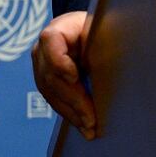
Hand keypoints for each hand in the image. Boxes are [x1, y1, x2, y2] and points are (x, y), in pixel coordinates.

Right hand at [31, 11, 95, 139]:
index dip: (60, 61)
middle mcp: (42, 50)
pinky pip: (55, 100)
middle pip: (52, 76)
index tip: (74, 76)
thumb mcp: (101, 30)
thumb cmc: (98, 29)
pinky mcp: (46, 83)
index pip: (51, 41)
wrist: (87, 33)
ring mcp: (41, 68)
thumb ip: (101, 41)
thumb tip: (114, 58)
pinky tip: (83, 125)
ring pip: (52, 94)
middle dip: (74, 100)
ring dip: (72, 113)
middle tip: (90, 118)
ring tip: (89, 127)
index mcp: (56, 30)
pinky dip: (70, 113)